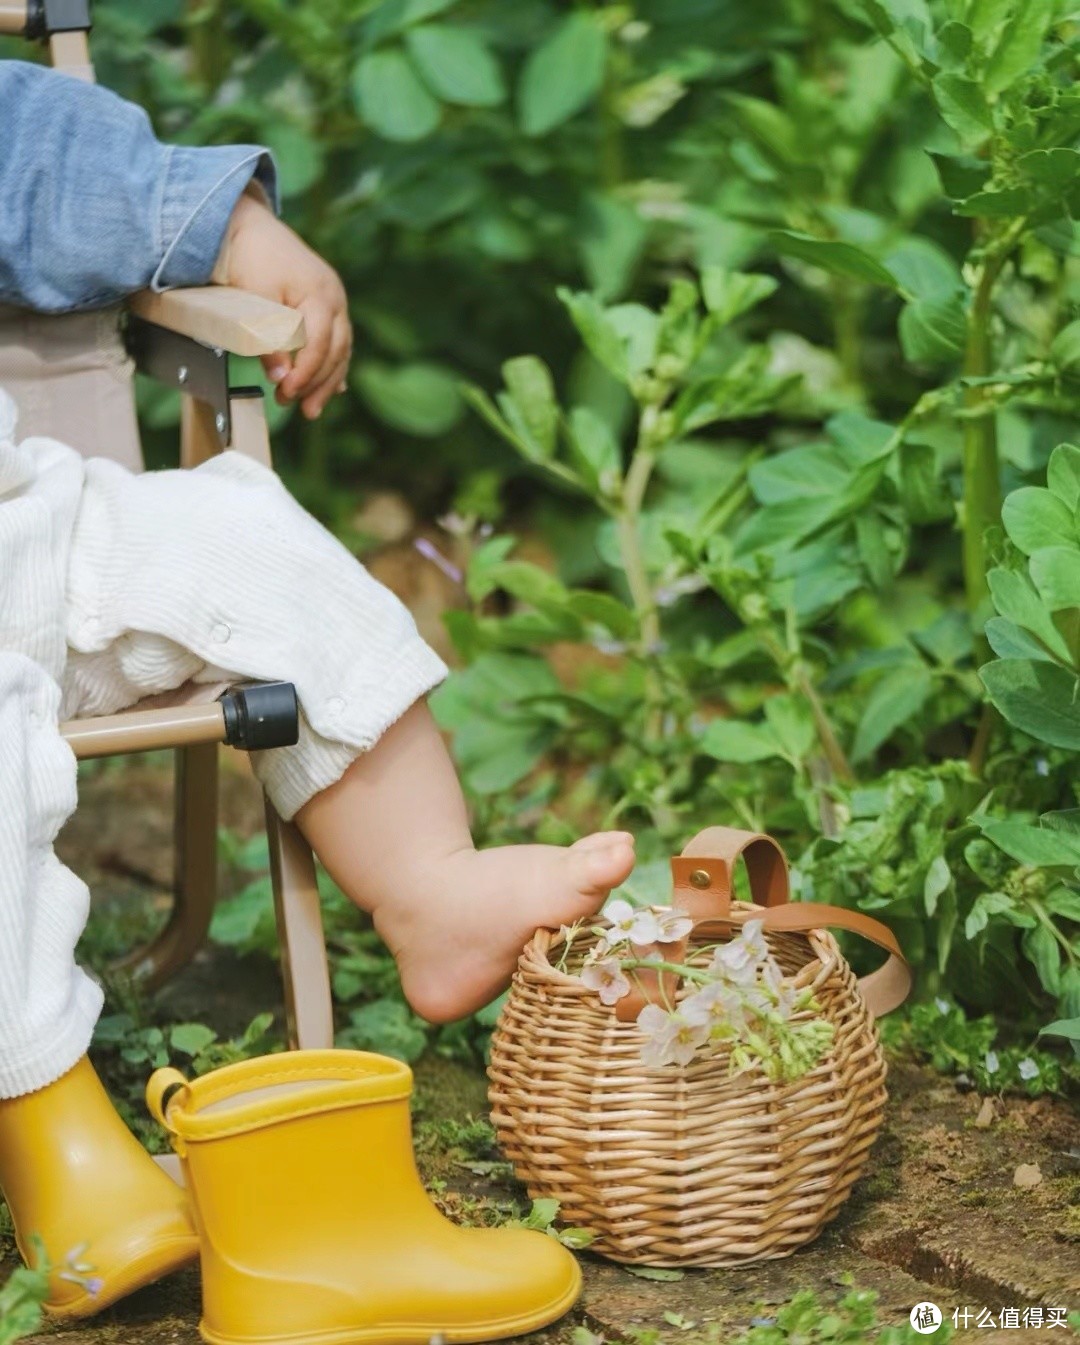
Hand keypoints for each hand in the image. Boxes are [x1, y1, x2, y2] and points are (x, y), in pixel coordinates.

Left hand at [214, 189, 351, 419]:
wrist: (246, 226)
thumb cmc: (249, 257)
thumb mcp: (255, 300)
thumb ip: (269, 339)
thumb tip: (279, 377)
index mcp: (321, 294)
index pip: (320, 346)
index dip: (305, 375)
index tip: (288, 393)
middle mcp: (335, 297)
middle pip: (336, 352)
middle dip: (317, 384)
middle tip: (296, 407)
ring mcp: (334, 300)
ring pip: (340, 350)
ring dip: (327, 382)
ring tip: (312, 408)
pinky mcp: (327, 305)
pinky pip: (337, 342)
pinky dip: (333, 367)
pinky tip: (332, 388)